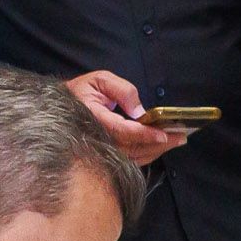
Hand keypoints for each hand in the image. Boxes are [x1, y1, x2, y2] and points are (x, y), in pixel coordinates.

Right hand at [63, 69, 187, 166]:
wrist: (59, 109)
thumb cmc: (82, 91)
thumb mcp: (100, 80)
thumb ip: (121, 90)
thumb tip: (139, 110)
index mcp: (94, 119)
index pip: (123, 131)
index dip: (144, 134)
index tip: (163, 134)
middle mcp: (98, 139)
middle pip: (133, 148)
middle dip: (159, 144)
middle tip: (181, 137)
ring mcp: (101, 150)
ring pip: (133, 157)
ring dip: (156, 151)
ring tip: (176, 141)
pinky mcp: (106, 155)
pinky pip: (129, 160)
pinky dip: (147, 155)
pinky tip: (161, 147)